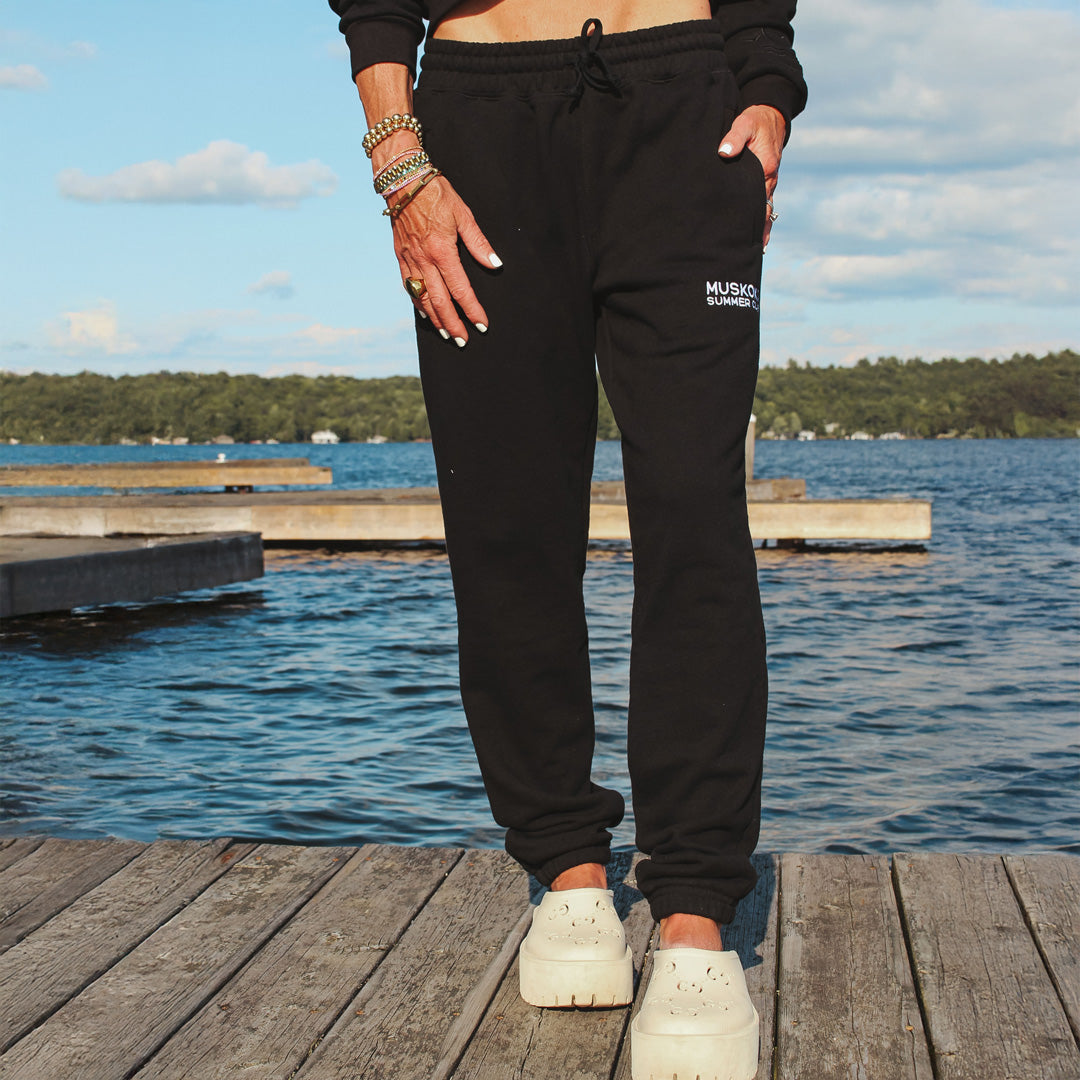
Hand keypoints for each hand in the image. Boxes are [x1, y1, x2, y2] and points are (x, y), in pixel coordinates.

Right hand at [388, 174, 501, 345]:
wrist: (403, 180)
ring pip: (423, 298)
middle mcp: (424, 260)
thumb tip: (495, 264)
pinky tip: (426, 312)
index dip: (472, 309)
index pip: (461, 289)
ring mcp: (410, 260)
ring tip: (445, 334)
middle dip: (453, 324)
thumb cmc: (436, 193)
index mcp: (442, 251)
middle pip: (440, 301)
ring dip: (435, 319)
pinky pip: (409, 287)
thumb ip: (479, 243)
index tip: (481, 325)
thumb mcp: (463, 214)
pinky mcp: (400, 257)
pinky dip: (418, 303)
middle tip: (463, 341)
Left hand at [718, 104, 785, 249]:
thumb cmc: (756, 120)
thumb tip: (724, 152)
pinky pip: (764, 206)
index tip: (745, 237)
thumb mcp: (745, 122)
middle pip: (764, 212)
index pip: (758, 200)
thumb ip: (735, 136)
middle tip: (749, 255)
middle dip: (758, 233)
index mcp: (764, 169)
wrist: (770, 115)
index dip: (753, 219)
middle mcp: (769, 180)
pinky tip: (757, 238)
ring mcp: (768, 183)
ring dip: (762, 231)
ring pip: (766, 212)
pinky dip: (762, 222)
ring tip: (755, 254)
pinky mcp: (764, 183)